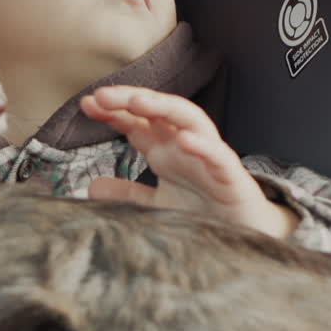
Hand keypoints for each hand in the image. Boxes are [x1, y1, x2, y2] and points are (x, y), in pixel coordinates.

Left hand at [80, 85, 298, 238]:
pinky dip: (204, 145)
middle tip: (102, 96)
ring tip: (139, 101)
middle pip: (160, 111)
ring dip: (166, 107)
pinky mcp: (230, 175)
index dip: (113, 110)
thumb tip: (90, 186)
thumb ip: (126, 193)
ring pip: (191, 120)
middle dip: (132, 99)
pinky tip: (186, 140)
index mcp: (166, 150)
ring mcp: (208, 157)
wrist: (244, 235)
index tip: (86, 104)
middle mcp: (185, 146)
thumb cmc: (203, 212)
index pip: (137, 121)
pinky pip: (218, 156)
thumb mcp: (156, 203)